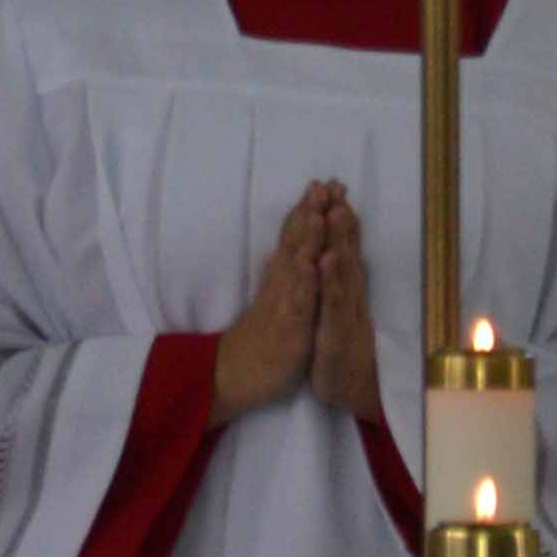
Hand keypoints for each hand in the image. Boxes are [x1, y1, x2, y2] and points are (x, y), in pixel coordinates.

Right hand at [210, 185, 349, 418]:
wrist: (234, 373)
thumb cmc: (259, 339)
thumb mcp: (271, 301)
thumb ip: (278, 275)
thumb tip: (281, 251)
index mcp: (282, 279)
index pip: (295, 238)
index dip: (308, 211)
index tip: (321, 184)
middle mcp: (281, 284)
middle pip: (296, 242)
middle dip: (310, 212)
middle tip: (322, 182)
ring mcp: (284, 303)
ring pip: (296, 265)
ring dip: (306, 237)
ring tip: (316, 210)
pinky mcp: (287, 326)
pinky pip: (296, 300)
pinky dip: (303, 280)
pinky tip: (309, 262)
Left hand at [302, 191, 381, 414]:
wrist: (353, 390)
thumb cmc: (340, 347)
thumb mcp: (334, 310)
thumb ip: (336, 281)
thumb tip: (335, 251)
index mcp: (344, 288)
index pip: (342, 246)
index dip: (337, 216)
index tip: (331, 184)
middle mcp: (349, 295)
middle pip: (346, 250)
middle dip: (340, 218)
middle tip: (336, 185)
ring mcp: (345, 313)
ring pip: (343, 272)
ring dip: (340, 241)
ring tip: (335, 211)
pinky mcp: (336, 333)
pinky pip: (332, 305)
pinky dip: (330, 282)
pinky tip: (325, 262)